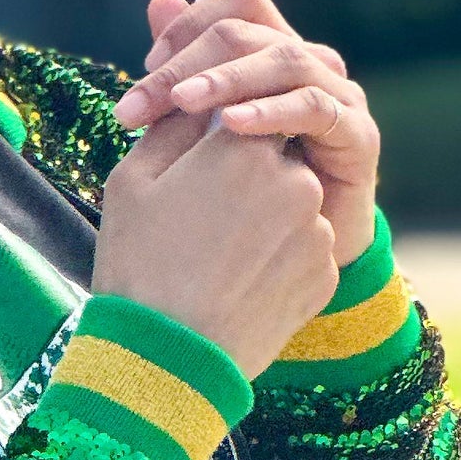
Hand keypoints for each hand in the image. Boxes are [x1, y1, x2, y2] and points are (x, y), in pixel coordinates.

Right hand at [93, 109, 339, 381]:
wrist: (166, 357)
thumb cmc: (139, 262)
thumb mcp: (134, 180)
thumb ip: (174, 125)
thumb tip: (201, 102)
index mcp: (246, 146)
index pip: (249, 113)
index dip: (224, 137)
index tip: (202, 162)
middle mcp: (296, 180)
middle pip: (278, 157)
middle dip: (248, 175)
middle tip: (206, 215)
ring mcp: (317, 230)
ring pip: (294, 204)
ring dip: (267, 217)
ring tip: (220, 255)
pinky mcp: (326, 274)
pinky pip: (304, 249)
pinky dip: (279, 258)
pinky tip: (240, 282)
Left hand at [115, 0, 380, 265]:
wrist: (294, 259)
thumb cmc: (247, 191)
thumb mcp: (202, 127)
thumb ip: (185, 67)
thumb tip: (160, 0)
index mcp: (273, 50)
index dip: (190, 22)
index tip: (147, 66)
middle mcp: (310, 63)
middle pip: (249, 30)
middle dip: (187, 62)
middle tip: (140, 104)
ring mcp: (338, 95)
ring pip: (283, 59)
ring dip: (225, 79)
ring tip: (182, 103)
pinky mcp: (358, 134)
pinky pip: (314, 107)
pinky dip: (270, 111)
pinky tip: (232, 125)